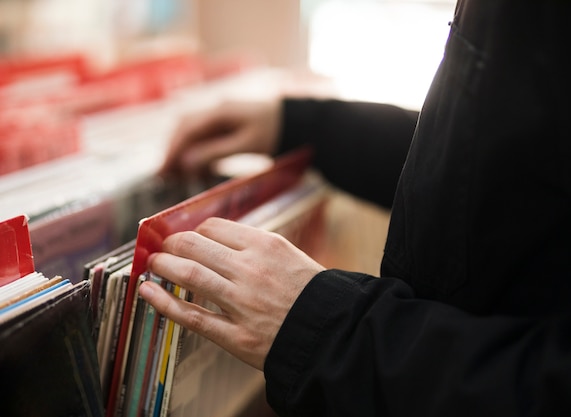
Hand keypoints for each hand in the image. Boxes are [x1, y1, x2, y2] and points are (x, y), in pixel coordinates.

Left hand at [138, 217, 324, 369]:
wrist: (332, 331)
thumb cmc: (312, 293)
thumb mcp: (289, 255)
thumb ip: (255, 246)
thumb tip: (217, 239)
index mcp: (266, 246)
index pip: (215, 227)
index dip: (194, 231)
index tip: (186, 236)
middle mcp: (251, 269)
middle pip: (195, 246)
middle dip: (171, 244)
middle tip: (162, 248)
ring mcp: (242, 302)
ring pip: (189, 275)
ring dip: (162, 266)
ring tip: (152, 264)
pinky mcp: (236, 335)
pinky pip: (192, 316)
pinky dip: (163, 303)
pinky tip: (147, 292)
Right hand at [160, 98, 281, 177]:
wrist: (295, 120)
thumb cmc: (274, 131)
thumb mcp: (247, 144)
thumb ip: (216, 152)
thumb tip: (185, 162)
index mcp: (220, 110)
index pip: (187, 129)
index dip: (172, 150)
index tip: (163, 170)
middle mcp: (216, 109)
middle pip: (185, 128)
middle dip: (173, 151)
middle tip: (164, 175)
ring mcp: (220, 114)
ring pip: (192, 132)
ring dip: (183, 151)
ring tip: (176, 174)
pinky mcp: (226, 123)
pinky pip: (204, 135)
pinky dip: (197, 151)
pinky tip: (196, 168)